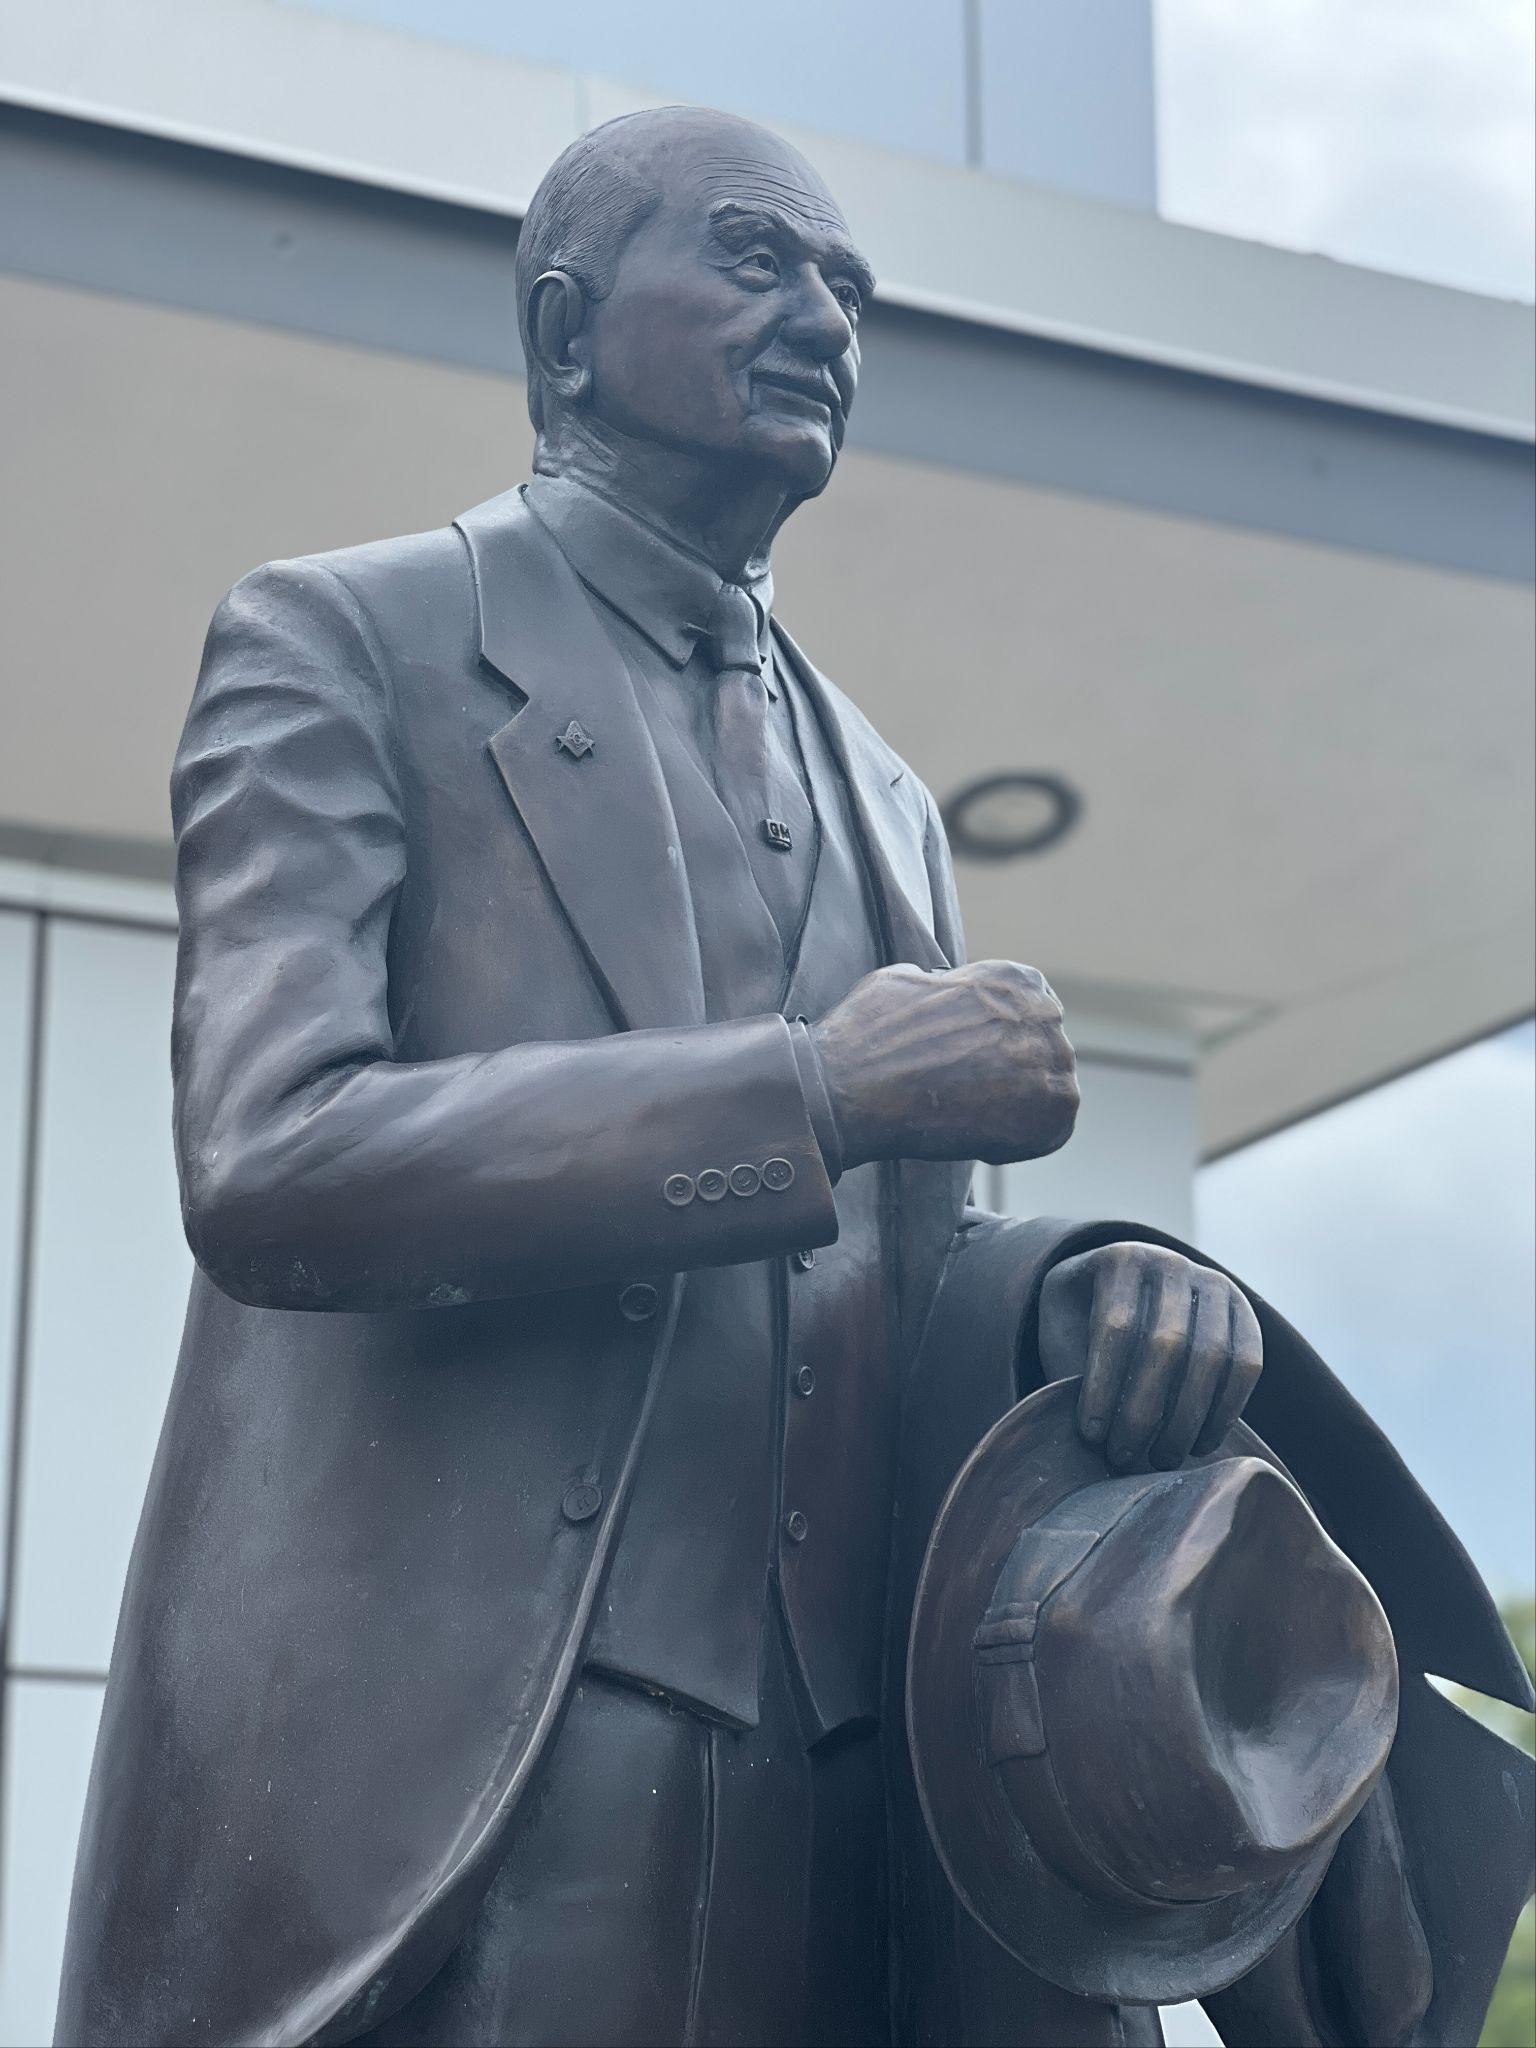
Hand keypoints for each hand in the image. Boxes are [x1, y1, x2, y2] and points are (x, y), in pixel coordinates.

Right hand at [810, 961, 1078, 1169]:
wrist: (855, 1089)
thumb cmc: (869, 1037)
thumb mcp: (906, 979)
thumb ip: (945, 985)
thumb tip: (944, 990)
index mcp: (1015, 980)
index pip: (1029, 1013)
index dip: (999, 1041)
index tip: (972, 1059)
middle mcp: (1044, 1014)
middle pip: (1042, 1051)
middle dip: (1012, 1074)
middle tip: (968, 1092)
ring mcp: (1054, 1062)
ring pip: (1049, 1091)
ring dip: (1015, 1108)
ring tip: (966, 1115)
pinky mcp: (1056, 1111)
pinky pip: (1048, 1132)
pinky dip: (1015, 1142)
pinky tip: (973, 1135)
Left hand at [1037, 1243, 1261, 1469]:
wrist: (1124, 1293)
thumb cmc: (1082, 1324)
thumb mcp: (1064, 1333)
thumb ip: (1074, 1368)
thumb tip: (1092, 1437)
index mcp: (1120, 1258)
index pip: (1116, 1325)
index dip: (1103, 1385)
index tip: (1091, 1435)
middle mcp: (1172, 1262)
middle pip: (1167, 1343)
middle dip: (1144, 1411)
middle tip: (1123, 1457)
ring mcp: (1213, 1282)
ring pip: (1211, 1356)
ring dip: (1186, 1419)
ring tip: (1160, 1459)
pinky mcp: (1243, 1311)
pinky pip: (1246, 1364)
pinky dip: (1225, 1410)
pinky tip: (1200, 1444)